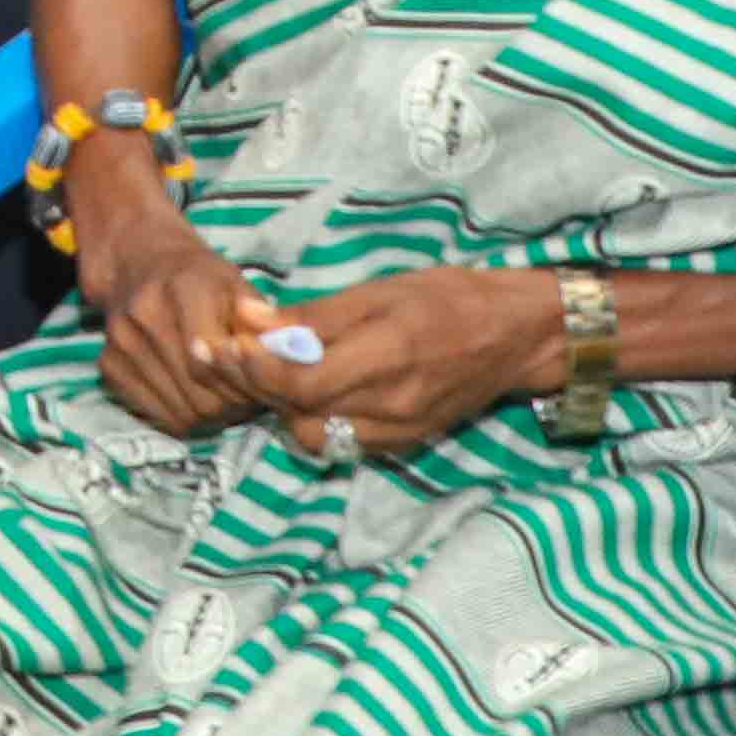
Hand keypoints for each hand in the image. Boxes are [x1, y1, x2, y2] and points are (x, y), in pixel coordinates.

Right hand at [62, 146, 268, 437]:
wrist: (140, 262)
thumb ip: (265, 325)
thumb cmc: (202, 278)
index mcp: (181, 287)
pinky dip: (183, 415)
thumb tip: (291, 362)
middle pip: (199, 393)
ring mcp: (120, 342)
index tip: (259, 381)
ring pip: (181, 411)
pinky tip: (195, 395)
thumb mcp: (240, 287)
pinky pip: (157, 416)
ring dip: (211, 414)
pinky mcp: (108, 365)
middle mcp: (142, 314)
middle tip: (249, 396)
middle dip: (232, 404)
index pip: (211, 359)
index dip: (242, 380)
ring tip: (226, 396)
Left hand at [234, 269, 559, 458]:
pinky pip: (341, 441)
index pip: (297, 384)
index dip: (251, 369)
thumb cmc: (446, 298)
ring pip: (315, 437)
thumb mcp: (377, 291)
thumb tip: (247, 320)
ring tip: (273, 369)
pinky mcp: (401, 444)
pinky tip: (310, 388)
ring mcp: (397, 433)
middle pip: (299, 416)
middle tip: (234, 354)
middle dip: (257, 389)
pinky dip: (314, 418)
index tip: (220, 345)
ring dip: (284, 408)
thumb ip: (310, 316)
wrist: (515, 337)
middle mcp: (390, 408)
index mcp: (386, 358)